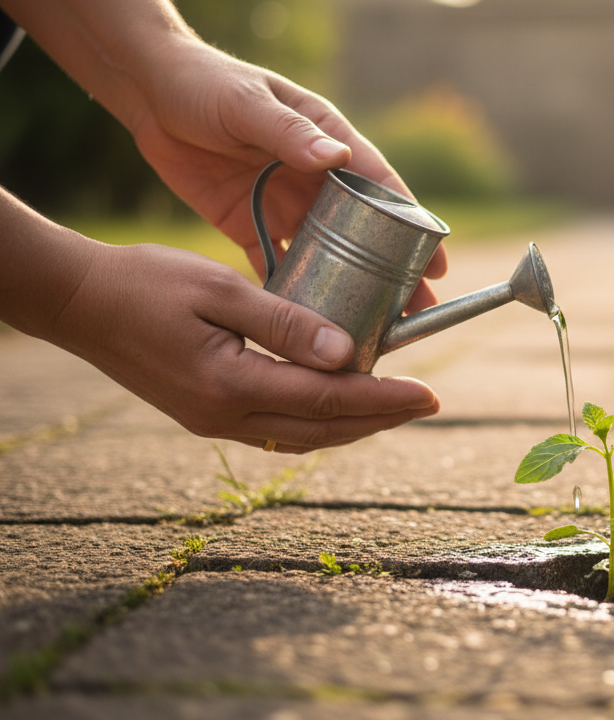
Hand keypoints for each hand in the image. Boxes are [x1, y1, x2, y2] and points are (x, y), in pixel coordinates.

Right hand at [51, 239, 439, 452]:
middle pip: (324, 430)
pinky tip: (338, 404)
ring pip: (302, 436)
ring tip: (395, 405)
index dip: (385, 398)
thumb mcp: (220, 288)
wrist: (77, 303)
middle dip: (381, 418)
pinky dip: (318, 420)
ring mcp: (213, 422)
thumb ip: (285, 322)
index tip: (430, 393)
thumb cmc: (145, 283)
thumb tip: (350, 353)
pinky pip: (278, 428)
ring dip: (353, 425)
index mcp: (231, 385)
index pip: (329, 399)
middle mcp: (225, 416)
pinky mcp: (206, 415)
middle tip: (428, 403)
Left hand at [127, 38, 445, 309]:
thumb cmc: (205, 82)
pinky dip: (293, 292)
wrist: (149, 90)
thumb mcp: (247, 104)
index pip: (380, 188)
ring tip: (371, 329)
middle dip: (392, 272)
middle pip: (365, 232)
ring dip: (349, 288)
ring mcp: (284, 203)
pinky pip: (277, 264)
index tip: (435, 264)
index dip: (412, 227)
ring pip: (328, 254)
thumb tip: (336, 158)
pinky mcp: (249, 223)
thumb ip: (288, 132)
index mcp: (326, 140)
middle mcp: (314, 177)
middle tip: (414, 314)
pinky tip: (307, 325)